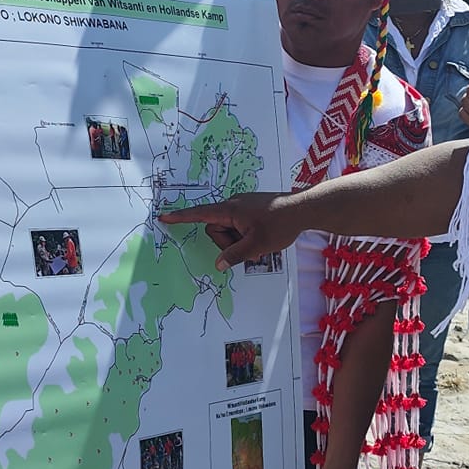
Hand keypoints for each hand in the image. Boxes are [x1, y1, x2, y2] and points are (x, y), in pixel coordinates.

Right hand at [160, 191, 296, 270]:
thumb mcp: (257, 245)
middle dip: (228, 243)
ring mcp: (243, 207)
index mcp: (230, 209)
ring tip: (260, 246)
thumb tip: (218, 264)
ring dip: (240, 241)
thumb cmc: (280, 225)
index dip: (181, 217)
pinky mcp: (251, 210)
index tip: (164, 217)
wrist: (304, 209)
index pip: (199, 214)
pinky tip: (263, 240)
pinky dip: (246, 236)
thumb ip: (234, 255)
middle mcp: (233, 205)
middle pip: (216, 229)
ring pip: (229, 230)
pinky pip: (239, 226)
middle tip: (251, 250)